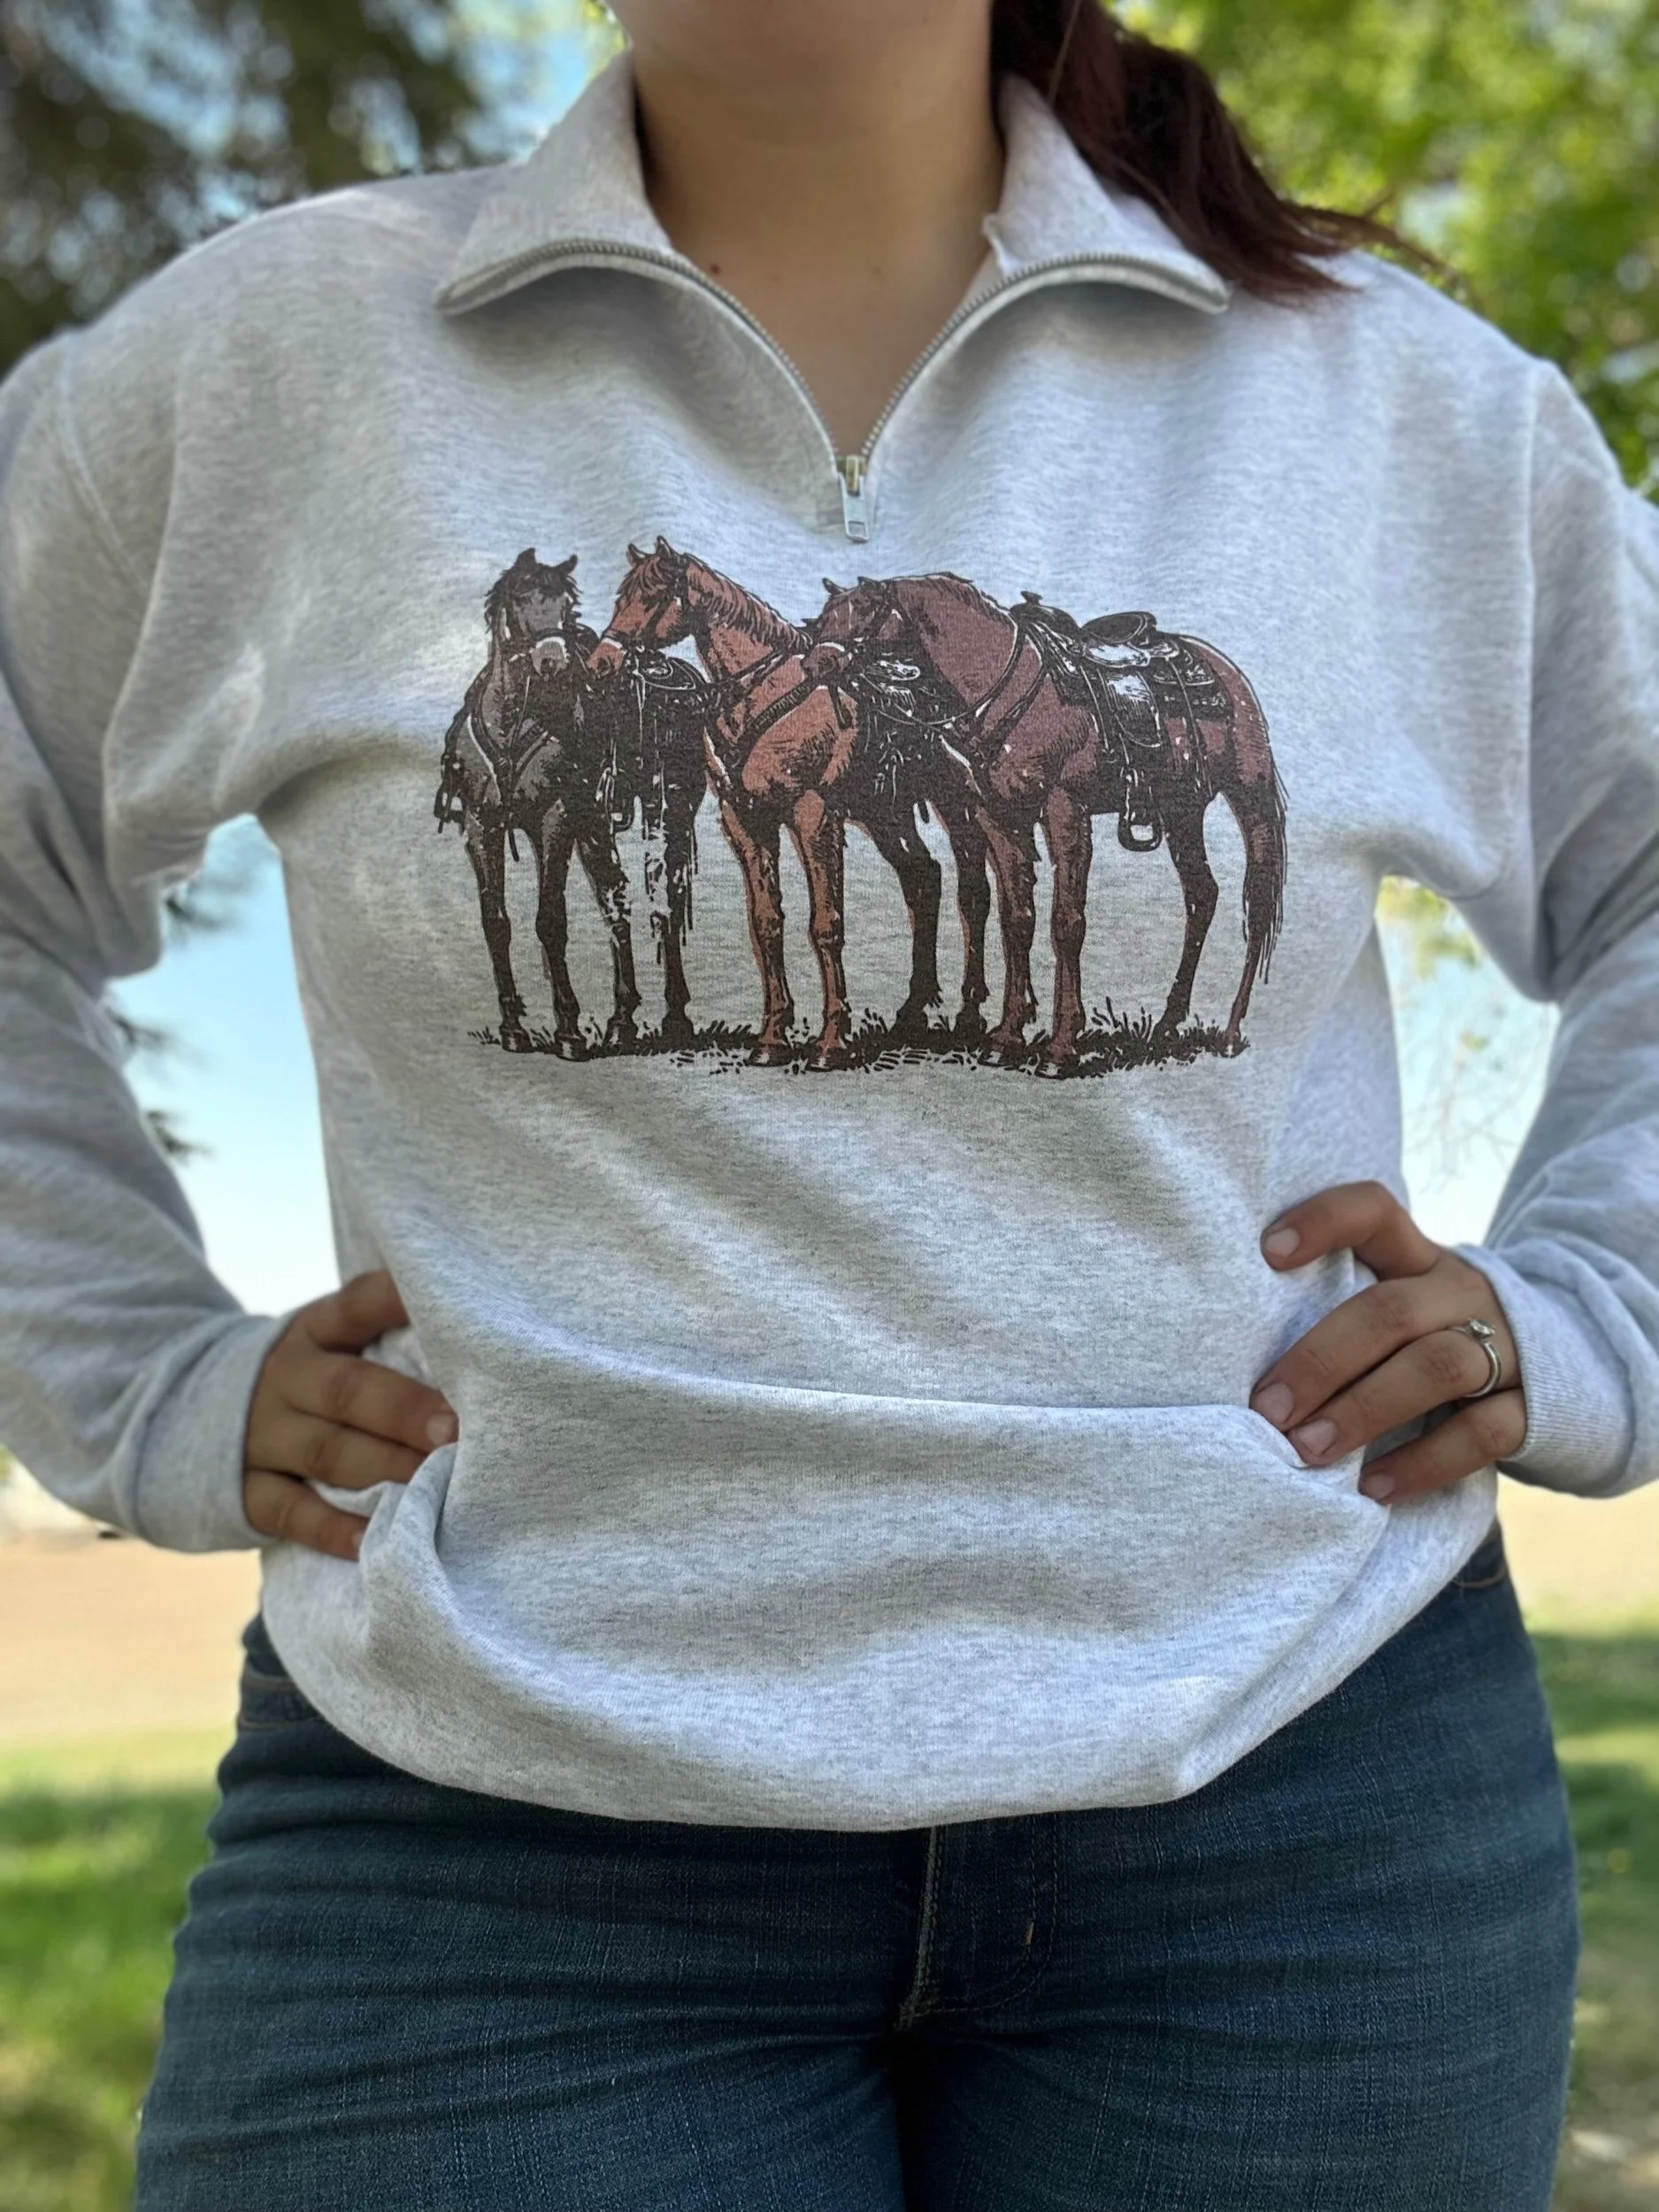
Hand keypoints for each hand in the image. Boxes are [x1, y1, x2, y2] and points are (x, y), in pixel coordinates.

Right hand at [242, 1271, 457, 1560]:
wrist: (193, 1409)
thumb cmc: (308, 1376)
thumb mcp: (329, 1338)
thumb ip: (387, 1337)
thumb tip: (479, 1336)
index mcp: (314, 1330)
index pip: (357, 1306)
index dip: (397, 1303)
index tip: (447, 1313)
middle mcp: (286, 1377)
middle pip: (348, 1390)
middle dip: (406, 1411)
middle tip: (458, 1430)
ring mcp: (260, 1435)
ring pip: (328, 1452)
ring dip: (385, 1468)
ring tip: (436, 1485)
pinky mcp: (243, 1489)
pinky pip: (289, 1511)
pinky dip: (331, 1528)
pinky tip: (371, 1539)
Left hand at [1249, 1181, 1525, 1502]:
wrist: (1565, 1370)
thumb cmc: (1433, 1340)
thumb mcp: (1400, 1306)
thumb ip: (1342, 1314)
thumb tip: (1234, 1365)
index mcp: (1419, 1257)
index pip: (1375, 1211)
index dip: (1323, 1220)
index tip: (1266, 1252)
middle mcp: (1463, 1292)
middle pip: (1390, 1311)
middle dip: (1321, 1360)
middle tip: (1266, 1409)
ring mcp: (1507, 1347)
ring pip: (1438, 1366)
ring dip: (1364, 1410)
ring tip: (1308, 1451)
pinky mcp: (1533, 1407)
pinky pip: (1481, 1433)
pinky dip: (1422, 1462)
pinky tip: (1373, 1487)